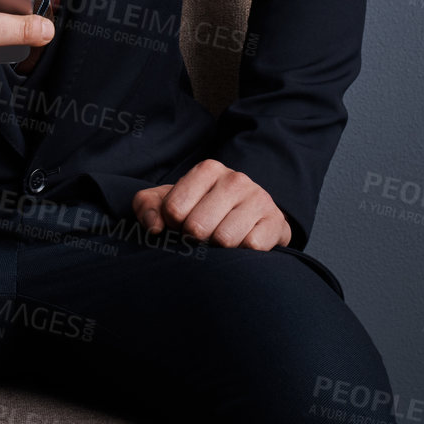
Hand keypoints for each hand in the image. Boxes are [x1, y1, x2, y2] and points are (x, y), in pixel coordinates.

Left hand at [131, 159, 290, 250]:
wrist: (252, 218)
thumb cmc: (202, 210)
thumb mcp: (170, 202)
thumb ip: (147, 207)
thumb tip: (155, 227)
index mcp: (207, 170)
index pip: (173, 209)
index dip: (172, 225)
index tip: (181, 224)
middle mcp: (235, 179)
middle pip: (197, 227)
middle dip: (195, 239)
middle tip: (202, 236)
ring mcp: (258, 198)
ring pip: (224, 240)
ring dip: (219, 248)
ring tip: (221, 240)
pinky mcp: (276, 222)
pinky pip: (251, 247)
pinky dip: (243, 254)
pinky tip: (242, 244)